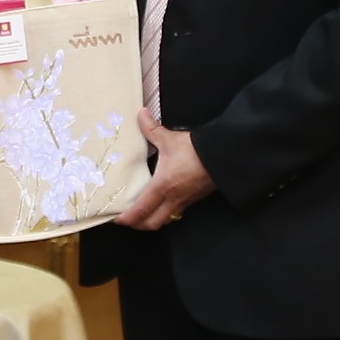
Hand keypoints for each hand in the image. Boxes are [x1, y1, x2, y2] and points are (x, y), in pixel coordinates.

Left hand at [117, 113, 216, 230]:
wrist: (223, 155)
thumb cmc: (195, 150)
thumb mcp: (169, 139)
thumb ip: (151, 128)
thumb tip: (141, 114)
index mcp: (162, 187)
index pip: (141, 210)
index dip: (127, 218)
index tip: (117, 219)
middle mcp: (173, 199)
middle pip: (152, 224)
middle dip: (138, 225)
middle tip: (128, 220)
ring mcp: (186, 201)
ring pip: (166, 220)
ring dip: (153, 220)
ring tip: (143, 213)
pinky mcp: (195, 198)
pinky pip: (177, 212)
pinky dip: (166, 212)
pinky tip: (163, 202)